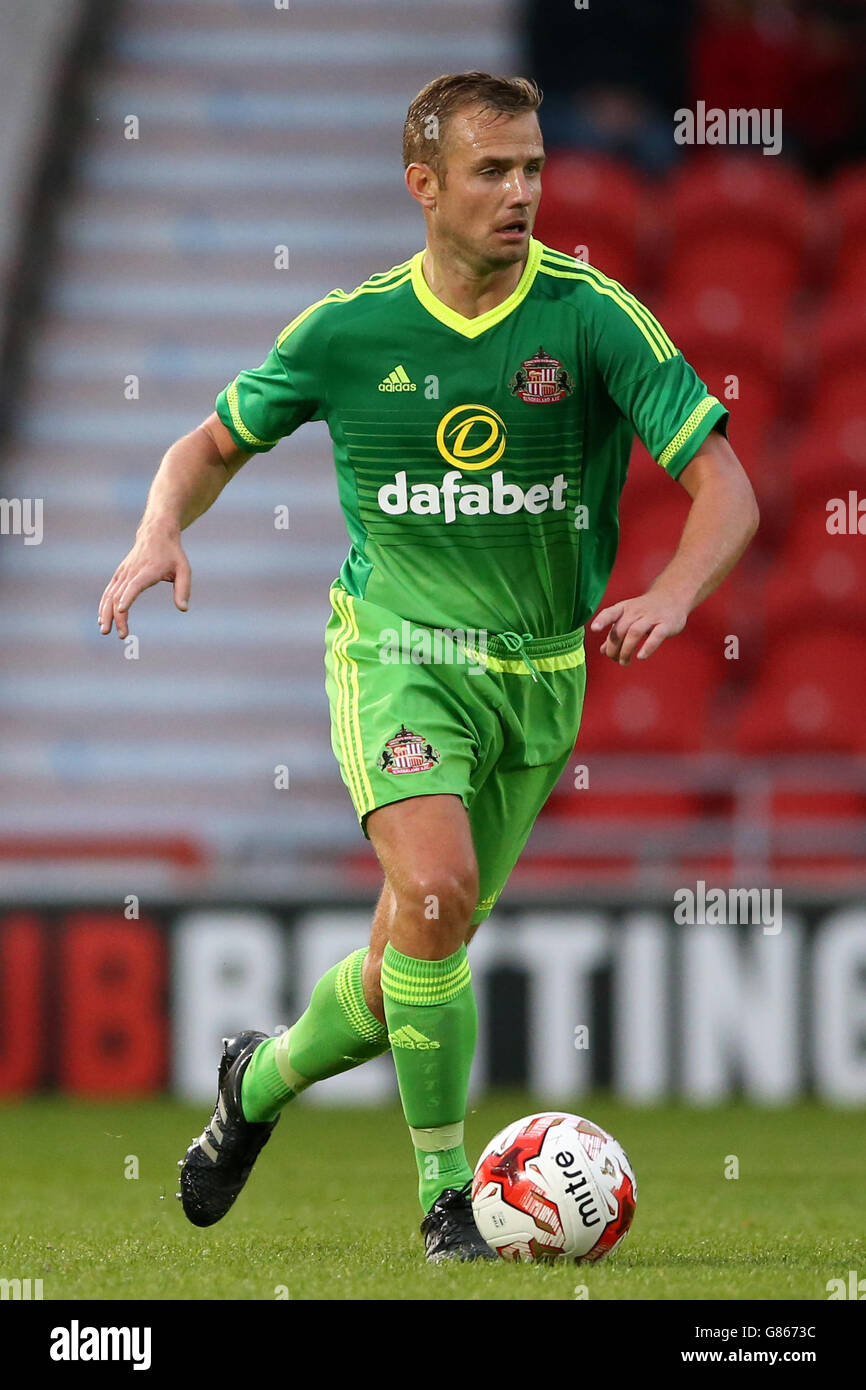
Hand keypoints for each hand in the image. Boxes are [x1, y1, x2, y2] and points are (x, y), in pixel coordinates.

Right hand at [98, 521, 190, 638]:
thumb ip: (183, 589)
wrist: (155, 534)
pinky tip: (102, 620)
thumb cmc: (172, 554)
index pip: (134, 585)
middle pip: (120, 595)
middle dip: (118, 616)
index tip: (121, 610)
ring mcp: (123, 573)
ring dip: (106, 614)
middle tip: (121, 635)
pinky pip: (108, 592)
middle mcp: (131, 572)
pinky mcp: (119, 575)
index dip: (127, 597)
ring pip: (110, 595)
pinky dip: (103, 605)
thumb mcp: (184, 569)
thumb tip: (183, 609)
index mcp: (148, 570)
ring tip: (104, 631)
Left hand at [590, 590, 687, 664]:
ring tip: (623, 662)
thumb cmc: (646, 610)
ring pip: (635, 632)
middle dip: (614, 647)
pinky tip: (641, 656)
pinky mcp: (666, 624)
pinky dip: (647, 647)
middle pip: (620, 629)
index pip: (611, 613)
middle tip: (614, 659)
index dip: (602, 620)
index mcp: (624, 608)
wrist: (672, 596)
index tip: (594, 629)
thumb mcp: (628, 617)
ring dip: (626, 649)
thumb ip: (616, 633)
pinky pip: (656, 636)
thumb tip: (603, 650)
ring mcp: (652, 617)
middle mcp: (636, 611)